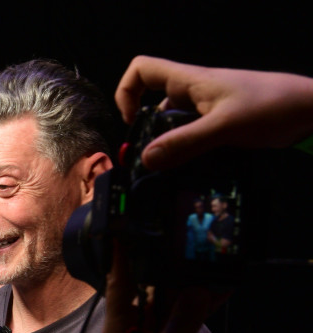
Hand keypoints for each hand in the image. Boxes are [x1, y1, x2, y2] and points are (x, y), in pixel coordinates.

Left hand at [101, 244, 225, 332]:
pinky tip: (216, 289)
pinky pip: (181, 314)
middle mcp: (131, 326)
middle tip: (172, 238)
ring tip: (200, 259)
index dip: (121, 257)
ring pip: (166, 298)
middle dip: (158, 265)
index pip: (119, 284)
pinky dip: (197, 304)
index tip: (122, 230)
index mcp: (119, 327)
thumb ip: (183, 318)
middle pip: (144, 286)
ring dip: (183, 283)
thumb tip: (195, 289)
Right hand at [115, 56, 312, 169]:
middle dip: (147, 134)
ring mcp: (206, 111)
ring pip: (172, 128)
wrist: (311, 110)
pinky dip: (188, 155)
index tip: (131, 121)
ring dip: (169, 149)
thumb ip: (184, 143)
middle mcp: (193, 94)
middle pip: (153, 107)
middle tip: (153, 162)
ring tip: (174, 172)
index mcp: (190, 82)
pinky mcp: (219, 127)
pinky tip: (195, 170)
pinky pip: (191, 140)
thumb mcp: (224, 126)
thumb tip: (145, 159)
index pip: (143, 70)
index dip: (127, 92)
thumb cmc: (271, 106)